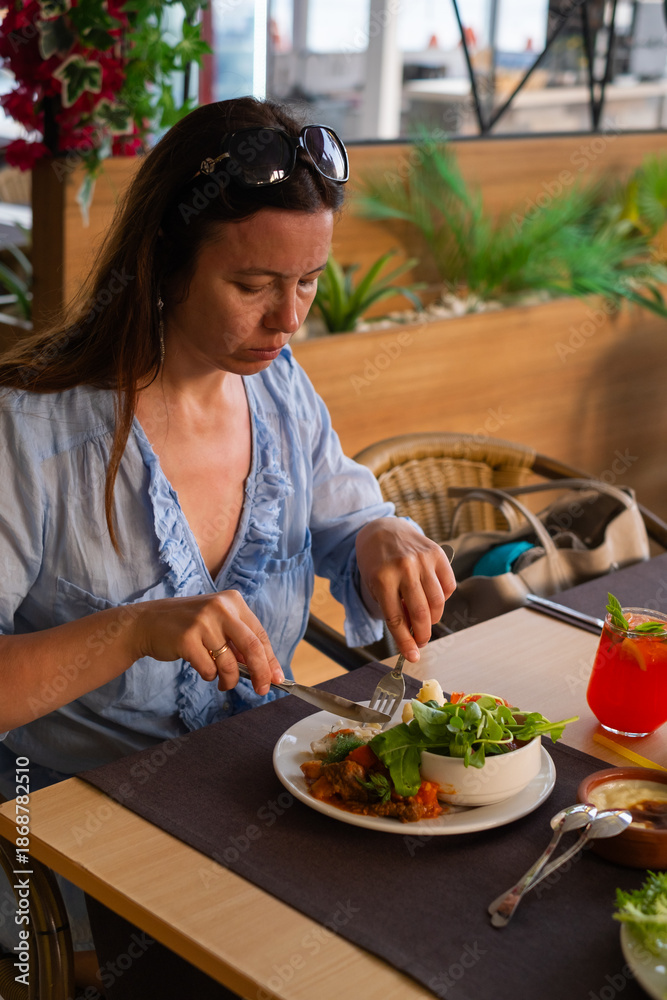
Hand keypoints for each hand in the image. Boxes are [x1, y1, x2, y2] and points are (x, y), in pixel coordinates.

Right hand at [132, 590, 283, 694]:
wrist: (148, 622)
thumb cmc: (188, 625)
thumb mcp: (217, 623)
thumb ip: (239, 641)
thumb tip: (265, 668)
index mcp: (233, 601)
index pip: (260, 634)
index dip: (270, 659)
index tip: (277, 678)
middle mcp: (220, 608)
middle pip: (252, 647)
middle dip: (261, 673)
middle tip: (263, 690)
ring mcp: (203, 622)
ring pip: (229, 663)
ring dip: (230, 680)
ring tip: (223, 682)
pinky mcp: (187, 639)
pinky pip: (209, 669)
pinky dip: (210, 676)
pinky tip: (204, 670)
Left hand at [355, 518, 455, 661]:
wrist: (383, 530)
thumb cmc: (376, 562)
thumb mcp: (375, 586)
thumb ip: (393, 609)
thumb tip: (412, 635)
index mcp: (382, 578)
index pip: (396, 619)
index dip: (406, 642)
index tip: (412, 656)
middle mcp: (404, 568)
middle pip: (420, 614)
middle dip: (423, 635)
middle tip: (421, 642)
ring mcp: (423, 560)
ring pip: (438, 602)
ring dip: (433, 619)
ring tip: (425, 619)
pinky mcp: (438, 554)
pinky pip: (449, 586)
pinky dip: (443, 599)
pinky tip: (432, 597)